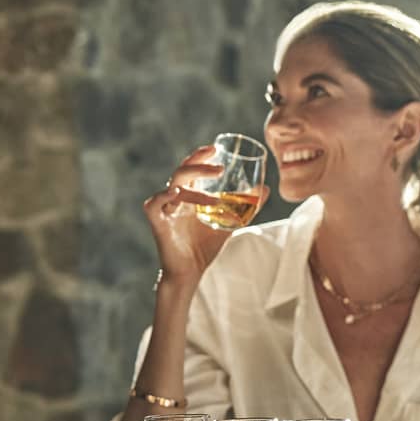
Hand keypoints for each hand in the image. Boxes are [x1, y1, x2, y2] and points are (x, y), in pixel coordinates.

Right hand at [143, 145, 266, 284]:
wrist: (190, 272)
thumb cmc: (205, 247)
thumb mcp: (230, 223)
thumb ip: (246, 207)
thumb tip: (266, 189)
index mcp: (188, 196)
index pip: (191, 168)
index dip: (199, 156)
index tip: (215, 148)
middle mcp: (175, 199)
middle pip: (182, 171)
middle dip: (198, 163)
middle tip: (218, 165)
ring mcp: (165, 210)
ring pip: (174, 185)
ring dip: (195, 186)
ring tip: (215, 195)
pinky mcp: (157, 223)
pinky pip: (153, 204)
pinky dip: (163, 196)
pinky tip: (176, 193)